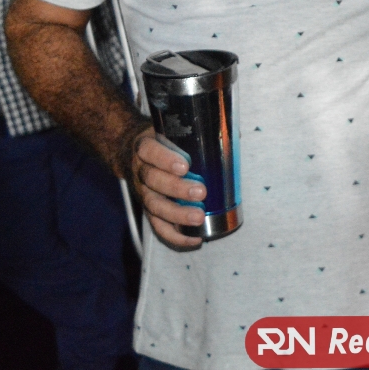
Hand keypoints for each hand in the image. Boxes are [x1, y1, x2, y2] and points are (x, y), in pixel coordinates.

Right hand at [128, 128, 207, 248]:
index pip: (149, 151)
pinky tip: (195, 239)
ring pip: (155, 206)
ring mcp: (143, 193)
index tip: (185, 165)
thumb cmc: (163, 142)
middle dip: (177, 188)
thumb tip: (234, 136)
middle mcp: (141, 171)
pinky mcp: (149, 210)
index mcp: (145, 148)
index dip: (165, 159)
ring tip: (198, 217)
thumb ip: (197, 133)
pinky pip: (158, 226)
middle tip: (201, 192)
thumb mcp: (171, 131)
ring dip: (177, 214)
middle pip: (153, 181)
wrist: (134, 154)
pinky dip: (175, 236)